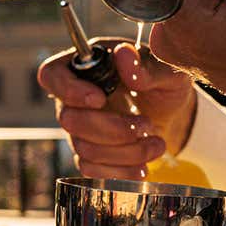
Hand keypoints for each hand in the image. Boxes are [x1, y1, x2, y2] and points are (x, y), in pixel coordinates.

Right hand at [36, 40, 194, 179]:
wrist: (172, 115)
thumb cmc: (164, 84)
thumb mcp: (165, 71)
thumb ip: (146, 65)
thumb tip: (123, 54)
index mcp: (86, 66)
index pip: (52, 75)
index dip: (69, 90)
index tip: (99, 99)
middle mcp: (74, 97)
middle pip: (69, 119)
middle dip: (113, 128)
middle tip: (146, 124)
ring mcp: (79, 128)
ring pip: (83, 148)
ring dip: (125, 151)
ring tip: (156, 144)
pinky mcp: (88, 154)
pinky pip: (91, 170)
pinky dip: (120, 171)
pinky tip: (142, 166)